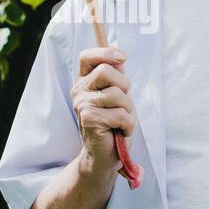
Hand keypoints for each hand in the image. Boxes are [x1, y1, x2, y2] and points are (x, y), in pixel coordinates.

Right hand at [72, 46, 135, 178]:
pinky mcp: (90, 120)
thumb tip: (120, 59)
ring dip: (128, 110)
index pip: (87, 57)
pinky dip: (128, 125)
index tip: (122, 58)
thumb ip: (116, 78)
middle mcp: (80, 91)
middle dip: (124, 85)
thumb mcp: (117, 96)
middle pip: (106, 71)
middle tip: (123, 103)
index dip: (105, 52)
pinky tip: (121, 131)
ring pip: (117, 94)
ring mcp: (83, 105)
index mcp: (84, 82)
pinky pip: (120, 114)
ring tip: (122, 121)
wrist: (105, 155)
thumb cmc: (113, 125)